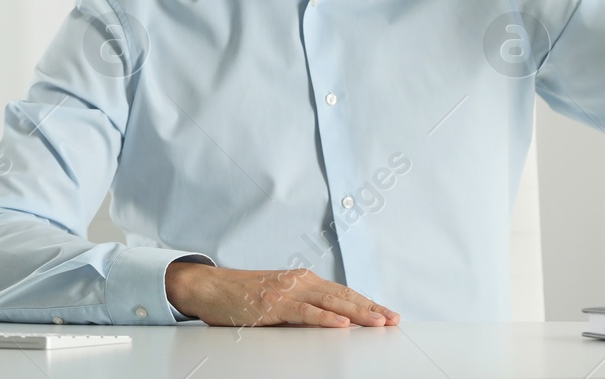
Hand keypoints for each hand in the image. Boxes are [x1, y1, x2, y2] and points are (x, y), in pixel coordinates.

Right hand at [164, 262, 399, 327]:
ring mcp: (287, 291)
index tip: (388, 314)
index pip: (343, 293)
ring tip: (378, 321)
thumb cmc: (242, 296)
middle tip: (394, 319)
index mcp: (303, 281)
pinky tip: (341, 323)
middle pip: (343, 296)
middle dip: (371, 308)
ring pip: (330, 302)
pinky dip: (325, 317)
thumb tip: (329, 323)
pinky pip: (304, 311)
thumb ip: (302, 308)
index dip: (367, 304)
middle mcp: (300, 282)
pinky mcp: (273, 303)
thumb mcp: (279, 300)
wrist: (210, 287)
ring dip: (357, 313)